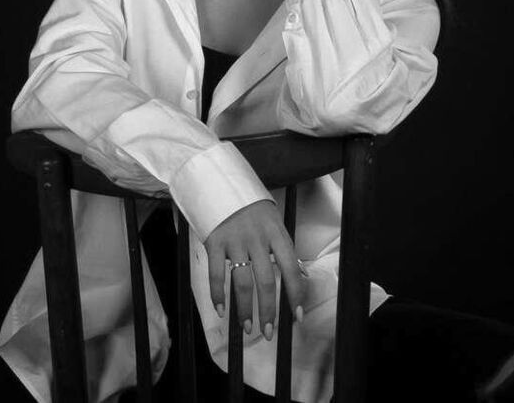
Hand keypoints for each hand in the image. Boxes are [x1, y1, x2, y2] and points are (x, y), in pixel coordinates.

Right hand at [204, 199, 305, 339]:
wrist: (221, 181)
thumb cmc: (252, 206)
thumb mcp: (273, 220)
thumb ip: (282, 246)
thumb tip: (298, 275)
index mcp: (276, 232)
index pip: (290, 268)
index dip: (295, 295)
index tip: (297, 317)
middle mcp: (257, 238)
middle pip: (265, 281)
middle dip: (268, 311)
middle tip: (268, 332)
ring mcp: (234, 240)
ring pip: (241, 282)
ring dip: (245, 309)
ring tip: (247, 327)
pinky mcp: (214, 241)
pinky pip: (216, 274)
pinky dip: (218, 295)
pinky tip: (222, 310)